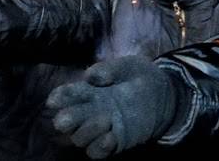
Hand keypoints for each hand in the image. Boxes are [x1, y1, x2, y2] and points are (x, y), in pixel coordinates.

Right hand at [47, 56, 182, 158]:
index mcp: (87, 91)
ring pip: (80, 138)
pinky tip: (110, 137)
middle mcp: (88, 111)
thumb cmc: (139, 76)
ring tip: (106, 119)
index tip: (55, 100)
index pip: (66, 96)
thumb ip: (109, 68)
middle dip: (65, 120)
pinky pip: (97, 152)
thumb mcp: (127, 66)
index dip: (59, 98)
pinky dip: (100, 147)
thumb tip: (90, 76)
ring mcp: (100, 128)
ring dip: (87, 132)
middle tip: (65, 119)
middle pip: (67, 121)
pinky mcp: (114, 142)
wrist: (164, 93)